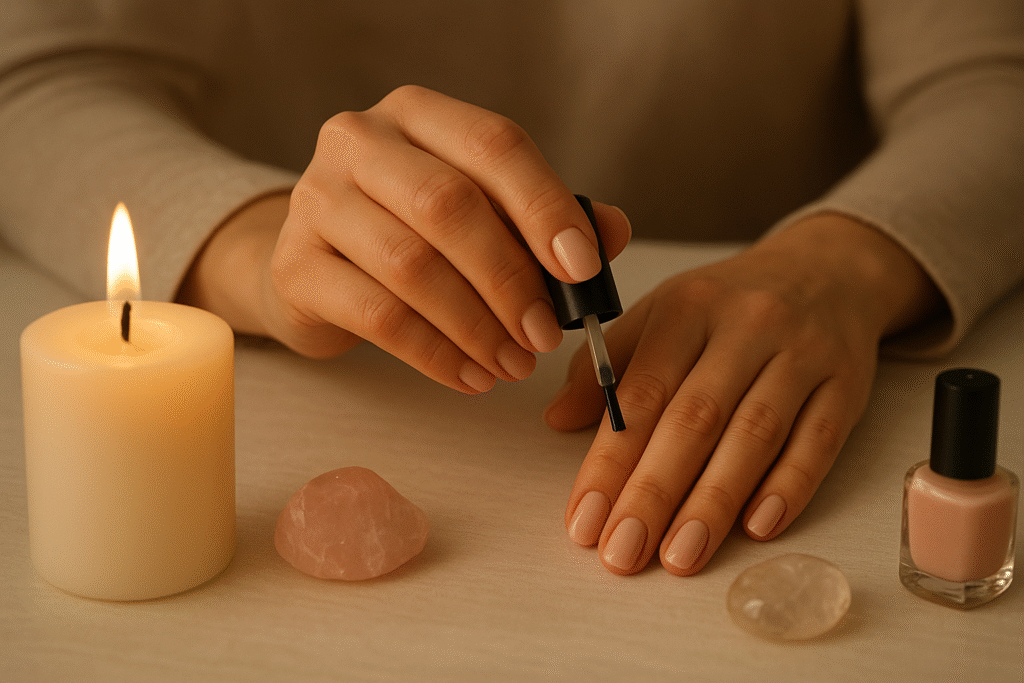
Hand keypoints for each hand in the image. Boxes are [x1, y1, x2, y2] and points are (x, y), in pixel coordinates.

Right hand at [178, 85, 629, 391]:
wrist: (314, 263)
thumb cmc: (411, 232)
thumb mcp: (480, 211)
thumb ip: (543, 216)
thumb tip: (612, 233)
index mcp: (418, 114)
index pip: (494, 145)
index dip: (545, 207)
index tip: (583, 269)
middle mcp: (360, 141)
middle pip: (448, 205)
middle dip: (510, 279)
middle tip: (545, 337)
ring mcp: (316, 199)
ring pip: (410, 265)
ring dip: (476, 326)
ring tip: (513, 366)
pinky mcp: (296, 265)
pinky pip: (376, 315)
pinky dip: (435, 354)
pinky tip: (470, 377)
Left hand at [546, 214, 941, 574]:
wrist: (826, 271)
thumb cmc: (730, 303)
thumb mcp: (663, 313)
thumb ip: (609, 365)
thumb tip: (558, 418)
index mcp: (686, 308)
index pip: (640, 392)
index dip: (608, 461)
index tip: (584, 519)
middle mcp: (744, 327)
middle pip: (694, 419)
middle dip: (654, 493)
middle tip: (623, 552)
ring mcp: (800, 354)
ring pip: (754, 435)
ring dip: (714, 502)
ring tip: (680, 556)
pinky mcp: (846, 384)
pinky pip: (818, 440)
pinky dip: (789, 487)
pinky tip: (757, 527)